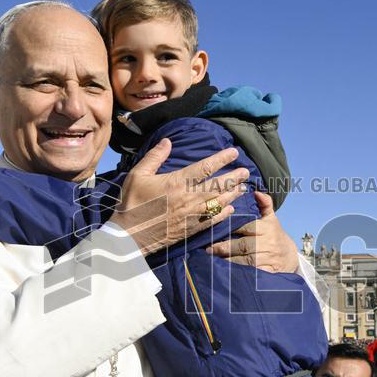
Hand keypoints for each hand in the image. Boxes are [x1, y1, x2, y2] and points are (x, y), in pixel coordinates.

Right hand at [112, 139, 247, 255]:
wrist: (130, 235)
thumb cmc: (132, 203)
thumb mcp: (138, 175)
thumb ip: (154, 157)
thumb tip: (167, 141)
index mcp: (177, 182)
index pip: (206, 167)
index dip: (222, 159)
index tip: (234, 153)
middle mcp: (189, 198)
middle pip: (218, 185)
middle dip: (234, 177)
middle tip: (247, 172)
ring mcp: (192, 215)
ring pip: (219, 202)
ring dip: (233, 194)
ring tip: (243, 188)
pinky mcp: (191, 229)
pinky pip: (213, 220)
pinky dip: (224, 214)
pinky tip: (231, 210)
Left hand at [206, 192, 298, 272]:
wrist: (290, 257)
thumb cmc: (275, 236)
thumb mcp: (272, 219)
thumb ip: (265, 204)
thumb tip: (256, 192)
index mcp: (267, 228)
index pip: (246, 227)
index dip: (230, 229)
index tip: (215, 231)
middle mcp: (268, 244)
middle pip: (243, 246)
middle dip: (224, 248)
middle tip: (208, 249)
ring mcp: (268, 259)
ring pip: (245, 261)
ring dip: (228, 261)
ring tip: (212, 260)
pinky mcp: (268, 273)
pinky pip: (251, 273)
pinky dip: (238, 273)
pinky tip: (226, 272)